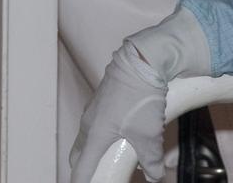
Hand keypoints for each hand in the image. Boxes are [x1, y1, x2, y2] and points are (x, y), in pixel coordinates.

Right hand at [69, 42, 166, 182]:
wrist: (143, 61)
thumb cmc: (140, 95)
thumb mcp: (149, 134)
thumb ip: (151, 160)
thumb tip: (154, 175)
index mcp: (95, 135)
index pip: (80, 168)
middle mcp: (90, 122)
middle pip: (78, 153)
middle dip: (84, 166)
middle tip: (97, 173)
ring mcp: (95, 108)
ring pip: (88, 135)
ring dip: (96, 147)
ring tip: (116, 153)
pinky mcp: (103, 97)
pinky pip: (98, 120)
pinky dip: (105, 131)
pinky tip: (125, 130)